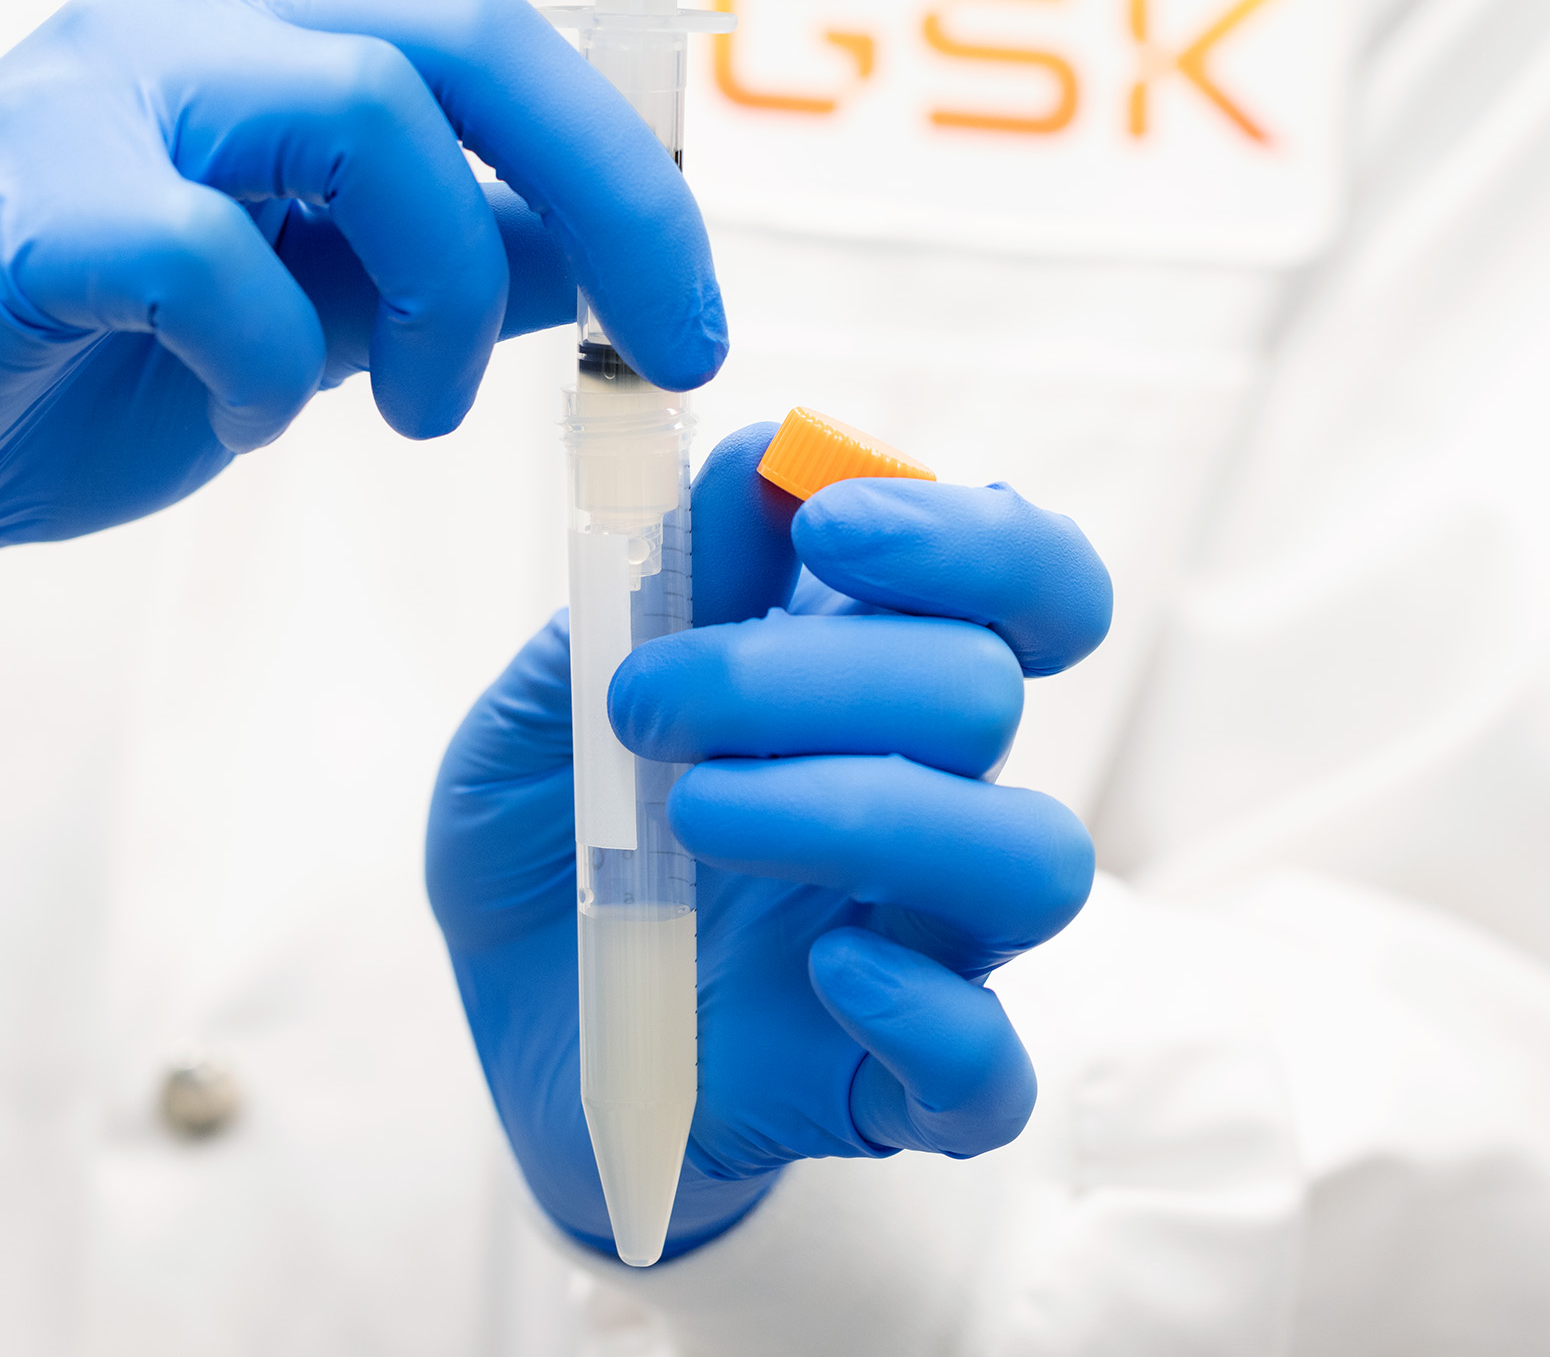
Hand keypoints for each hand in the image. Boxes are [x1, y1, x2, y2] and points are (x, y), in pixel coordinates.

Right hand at [0, 0, 724, 581]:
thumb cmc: (88, 345)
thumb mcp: (320, 298)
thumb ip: (462, 257)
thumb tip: (615, 254)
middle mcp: (192, 3)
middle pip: (467, 28)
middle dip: (621, 192)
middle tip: (679, 335)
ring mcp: (105, 87)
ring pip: (372, 115)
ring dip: (448, 293)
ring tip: (419, 407)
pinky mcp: (29, 201)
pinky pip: (217, 256)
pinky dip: (272, 363)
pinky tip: (243, 410)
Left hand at [428, 421, 1112, 1259]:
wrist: (515, 1032)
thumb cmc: (555, 842)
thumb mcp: (545, 707)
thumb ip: (643, 593)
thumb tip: (754, 464)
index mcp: (879, 679)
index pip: (1028, 578)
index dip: (966, 537)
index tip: (824, 523)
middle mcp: (937, 794)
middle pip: (986, 694)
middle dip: (815, 672)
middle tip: (646, 705)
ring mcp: (934, 943)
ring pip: (1034, 860)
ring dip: (867, 813)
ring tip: (695, 816)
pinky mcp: (902, 1085)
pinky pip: (994, 1068)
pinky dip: (928, 1012)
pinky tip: (821, 975)